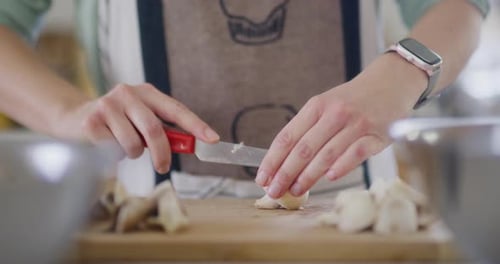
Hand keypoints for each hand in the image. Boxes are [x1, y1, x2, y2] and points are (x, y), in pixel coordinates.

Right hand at [58, 83, 218, 172]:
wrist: (73, 118)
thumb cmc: (116, 123)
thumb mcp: (140, 121)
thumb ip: (162, 130)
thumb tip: (188, 144)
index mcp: (146, 93)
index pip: (176, 109)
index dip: (196, 125)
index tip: (212, 139)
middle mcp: (128, 93)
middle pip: (154, 129)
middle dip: (162, 153)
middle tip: (164, 167)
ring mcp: (108, 105)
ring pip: (133, 143)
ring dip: (132, 154)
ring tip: (123, 147)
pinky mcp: (91, 121)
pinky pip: (112, 150)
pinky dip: (113, 156)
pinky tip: (104, 145)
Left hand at [255, 54, 426, 198]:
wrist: (391, 82)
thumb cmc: (354, 100)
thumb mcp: (326, 105)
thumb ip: (308, 130)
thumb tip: (284, 164)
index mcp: (316, 106)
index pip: (287, 137)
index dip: (272, 160)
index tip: (262, 177)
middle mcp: (334, 113)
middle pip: (303, 149)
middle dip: (285, 173)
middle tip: (273, 191)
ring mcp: (356, 124)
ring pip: (326, 154)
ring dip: (308, 176)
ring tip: (295, 191)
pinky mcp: (376, 134)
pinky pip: (356, 153)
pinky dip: (341, 166)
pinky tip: (329, 178)